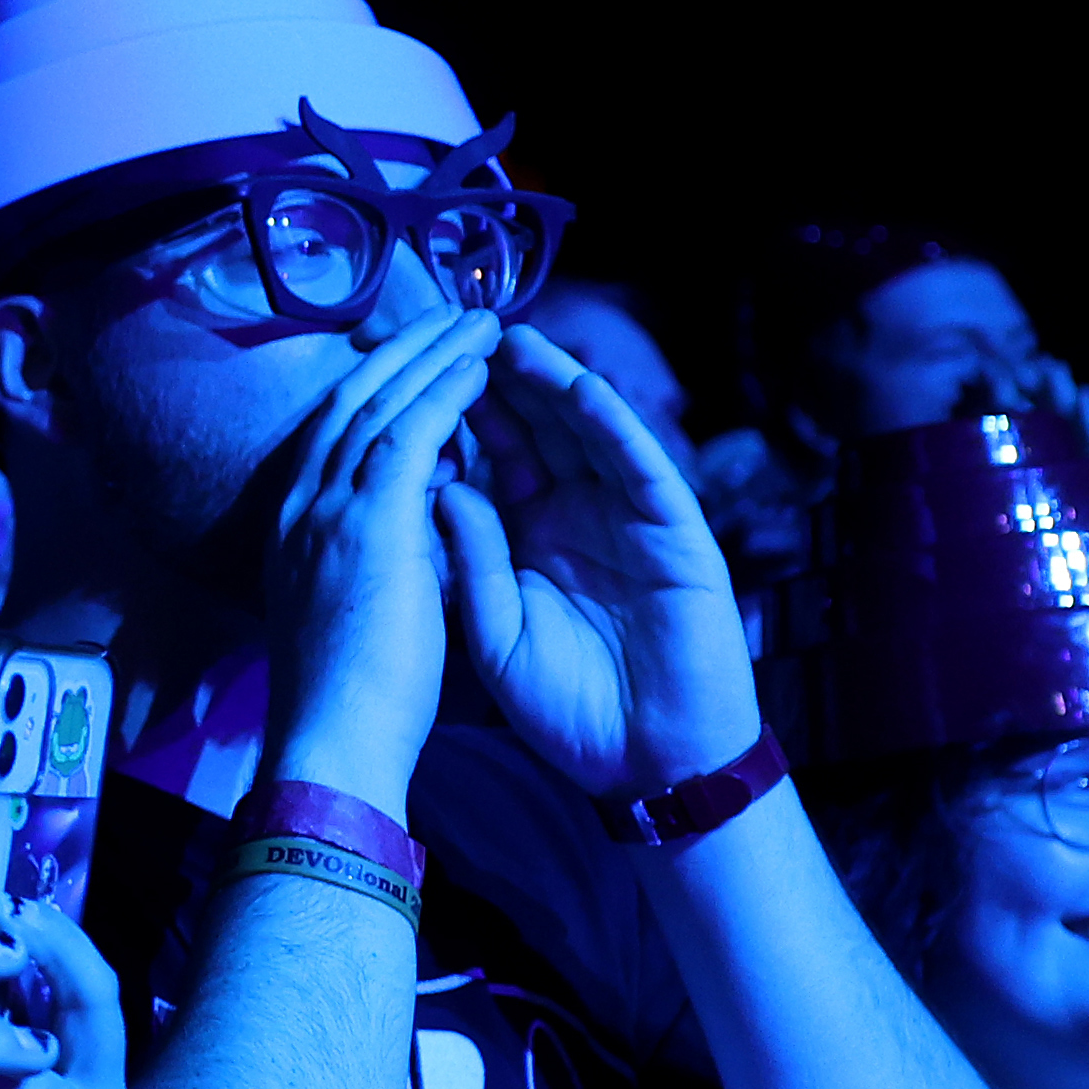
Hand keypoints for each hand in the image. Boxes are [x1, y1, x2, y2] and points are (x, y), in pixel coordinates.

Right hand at [259, 306, 491, 807]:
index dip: (375, 392)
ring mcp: (329, 507)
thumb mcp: (351, 611)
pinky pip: (412, 430)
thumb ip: (371, 559)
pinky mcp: (370, 519)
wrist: (333, 739)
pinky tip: (479, 364)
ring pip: (381, 402)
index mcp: (295, 530)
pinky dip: (444, 389)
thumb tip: (410, 530)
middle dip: (399, 355)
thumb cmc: (351, 698)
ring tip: (475, 323)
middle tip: (446, 317)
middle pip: (349, 402)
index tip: (413, 364)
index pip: (333, 437)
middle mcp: (301, 505)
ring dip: (430, 356)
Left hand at [441, 320, 764, 797]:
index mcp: (526, 537)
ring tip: (512, 341)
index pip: (488, 458)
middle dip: (497, 381)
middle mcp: (575, 516)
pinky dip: (612, 428)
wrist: (644, 760)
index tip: (411, 369)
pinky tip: (580, 391)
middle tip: (456, 329)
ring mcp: (628, 519)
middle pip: (533, 431)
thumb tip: (436, 485)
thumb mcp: (495, 630)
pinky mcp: (677, 534)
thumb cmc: (567, 705)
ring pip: (586, 435)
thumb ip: (470, 559)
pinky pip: (641, 468)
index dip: (455, 413)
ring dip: (553, 386)